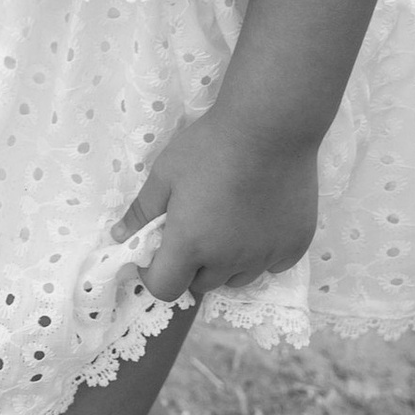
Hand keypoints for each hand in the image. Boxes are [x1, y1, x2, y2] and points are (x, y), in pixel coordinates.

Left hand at [112, 107, 319, 308]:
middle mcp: (229, 260)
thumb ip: (142, 210)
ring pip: (238, 278)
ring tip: (228, 225)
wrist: (270, 125)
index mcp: (191, 244)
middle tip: (195, 229)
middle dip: (191, 265)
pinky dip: (261, 253)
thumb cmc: (210, 146)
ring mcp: (265, 255)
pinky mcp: (295, 245)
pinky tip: (259, 222)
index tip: (157, 251)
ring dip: (226, 264)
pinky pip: (272, 265)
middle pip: (202, 284)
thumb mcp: (165, 173)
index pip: (165, 288)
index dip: (154, 275)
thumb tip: (119, 236)